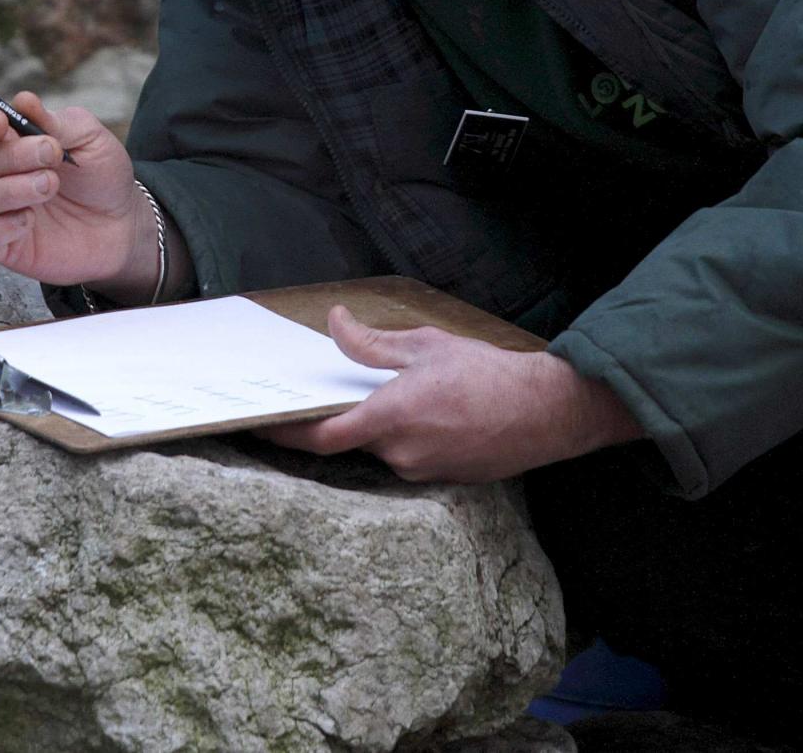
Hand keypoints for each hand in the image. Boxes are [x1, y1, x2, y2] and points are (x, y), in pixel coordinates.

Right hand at [0, 92, 145, 289]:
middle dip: (11, 155)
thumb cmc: (100, 174)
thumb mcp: (88, 137)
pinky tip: (30, 219)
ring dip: (9, 189)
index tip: (0, 122)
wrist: (123, 222)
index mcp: (6, 143)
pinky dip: (1, 226)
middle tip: (52, 154)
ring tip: (50, 184)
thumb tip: (22, 100)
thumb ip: (54, 121)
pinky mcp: (4, 246)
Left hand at [257, 306, 643, 481]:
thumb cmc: (485, 373)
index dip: (283, 434)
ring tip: (399, 396)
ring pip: (380, 449)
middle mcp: (401, 452)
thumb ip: (370, 342)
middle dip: (337, 421)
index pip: (321, 437)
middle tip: (326, 396)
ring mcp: (422, 471)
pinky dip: (403, 438)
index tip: (257, 425)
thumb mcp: (424, 345)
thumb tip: (334, 324)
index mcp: (391, 417)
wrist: (545, 411)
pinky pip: (407, 458)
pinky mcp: (442, 479)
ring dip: (378, 427)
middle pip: (349, 442)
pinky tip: (426, 415)